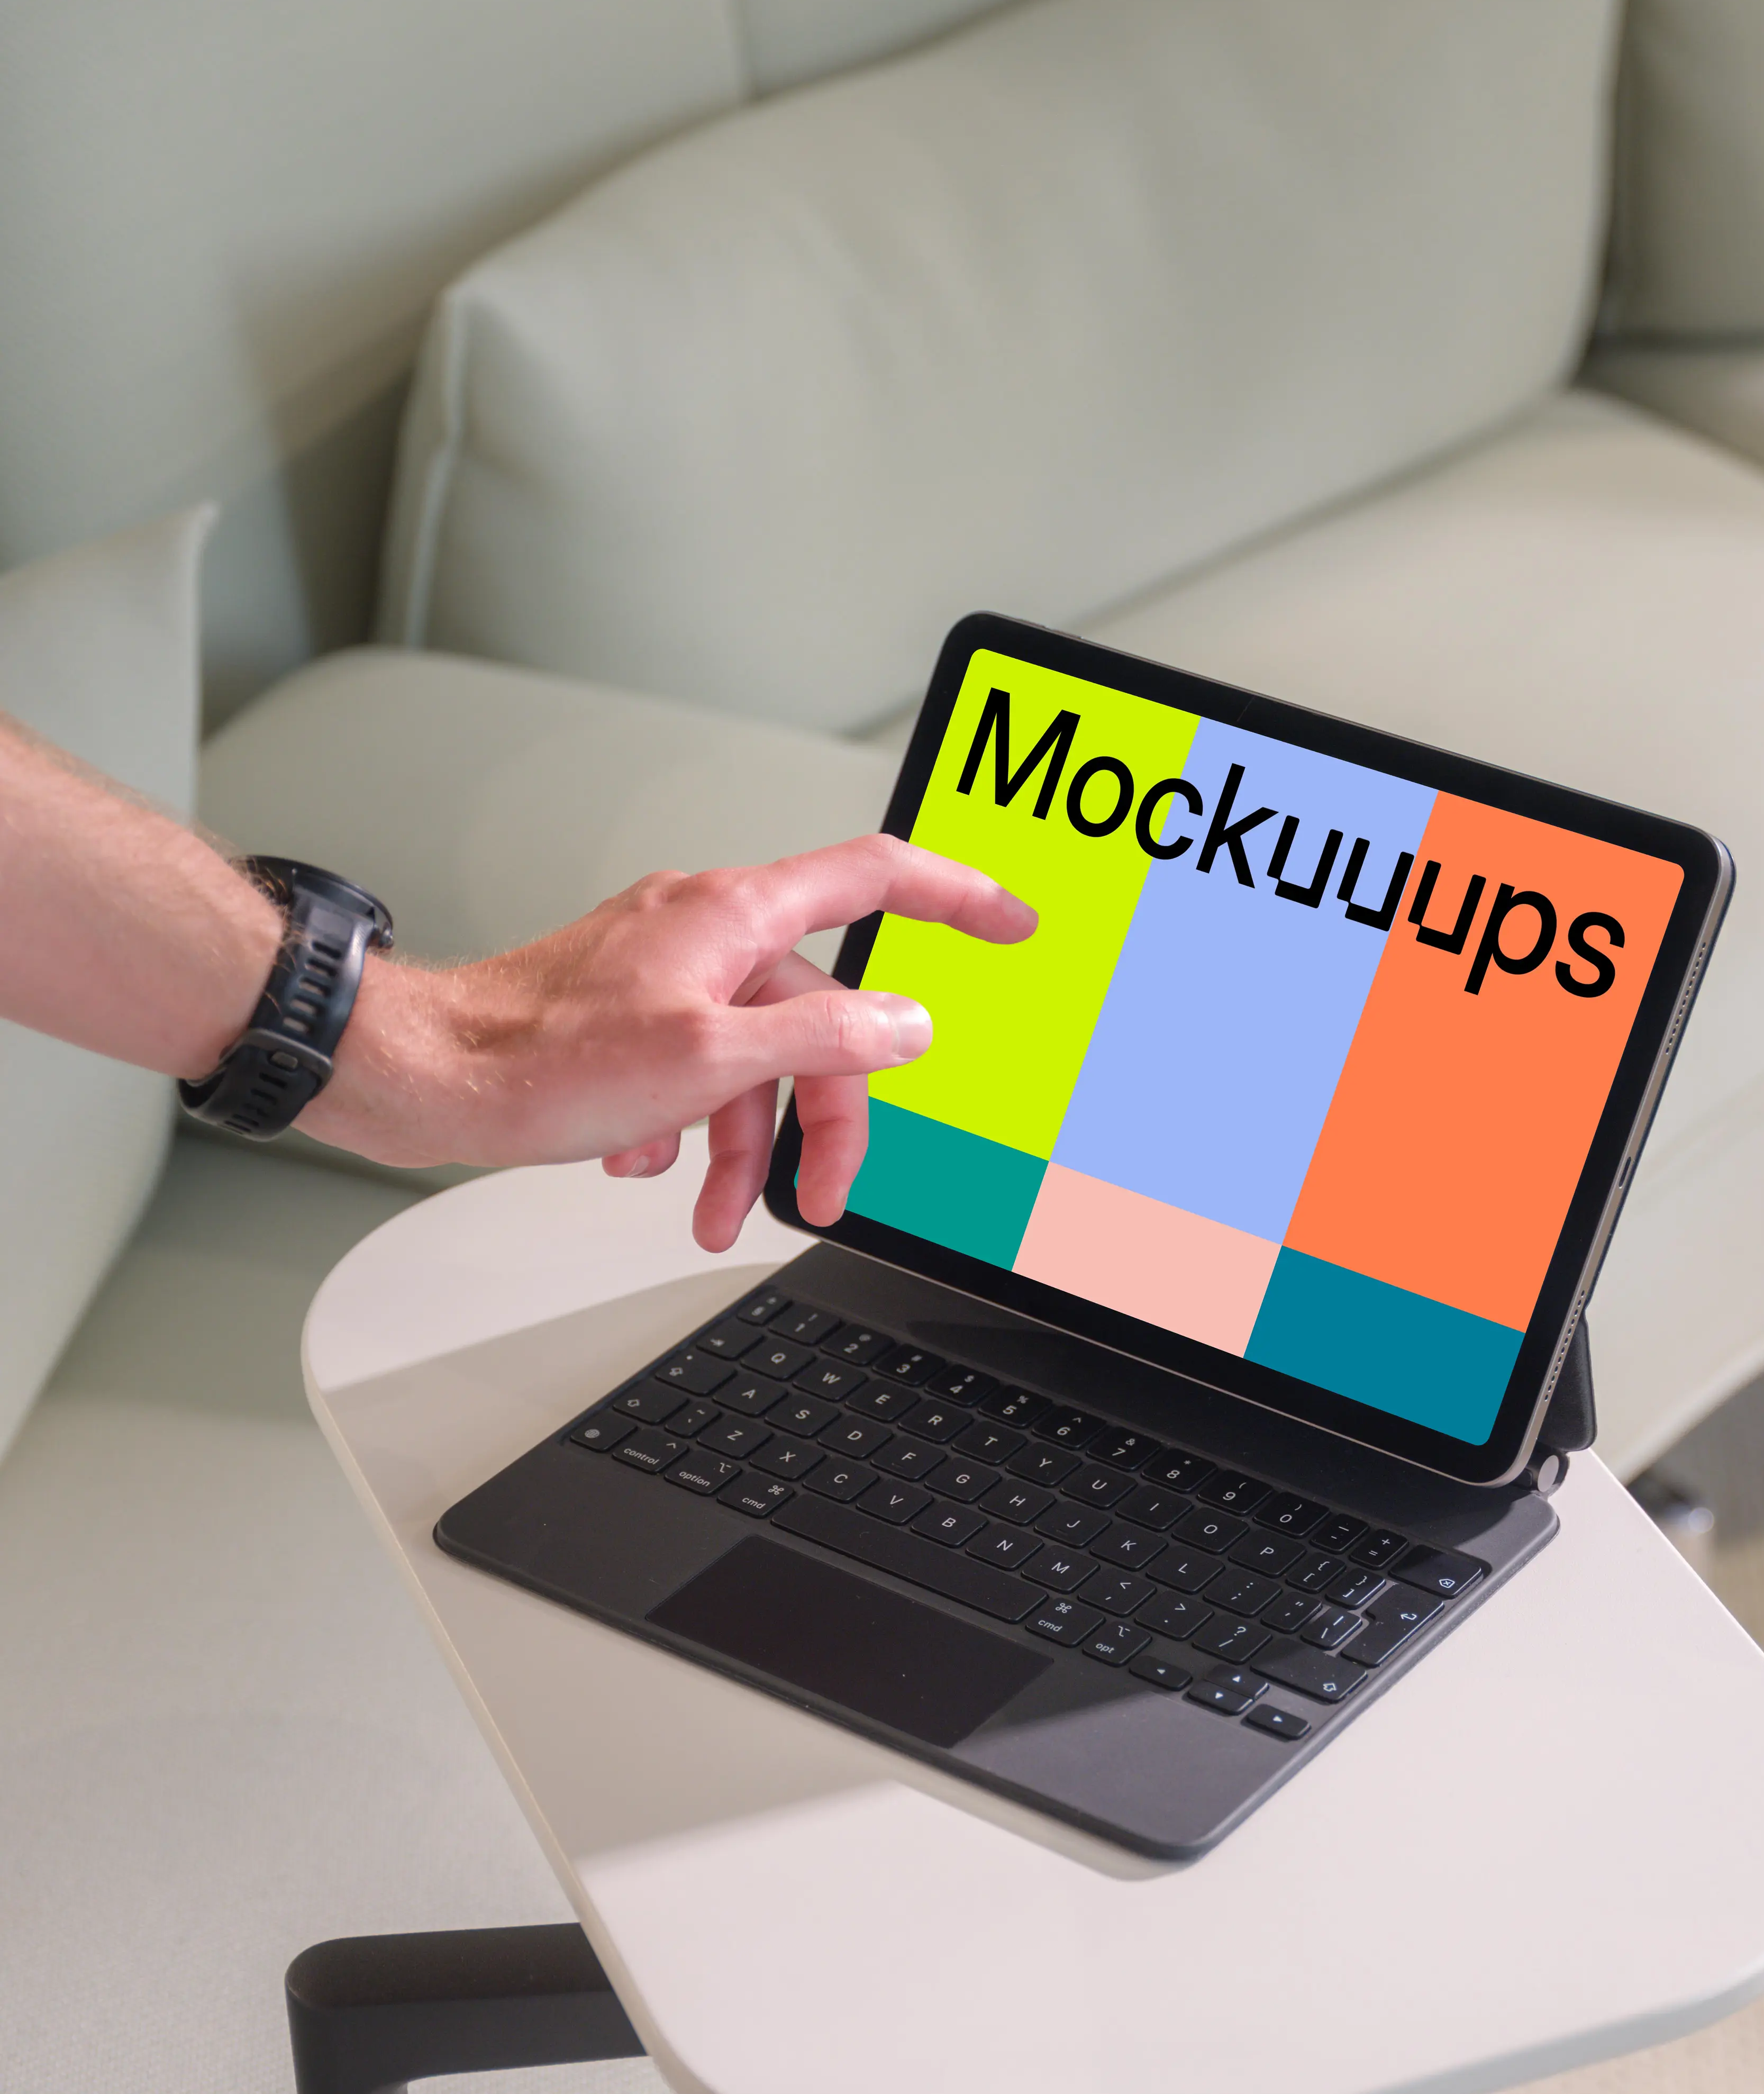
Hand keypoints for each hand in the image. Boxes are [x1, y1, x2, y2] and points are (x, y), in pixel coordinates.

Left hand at [309, 836, 1031, 1247]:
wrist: (422, 1076)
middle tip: (817, 1195)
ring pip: (750, 1062)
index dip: (958, 897)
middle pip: (817, 1018)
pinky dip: (684, 1133)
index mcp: (734, 918)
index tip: (1012, 922)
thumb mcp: (707, 1060)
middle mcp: (704, 933)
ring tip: (715, 1213)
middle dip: (823, 1117)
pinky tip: (646, 1168)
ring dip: (744, 1149)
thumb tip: (904, 1024)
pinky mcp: (626, 1018)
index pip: (876, 880)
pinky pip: (693, 1075)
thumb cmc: (537, 1060)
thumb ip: (820, 1038)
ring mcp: (663, 974)